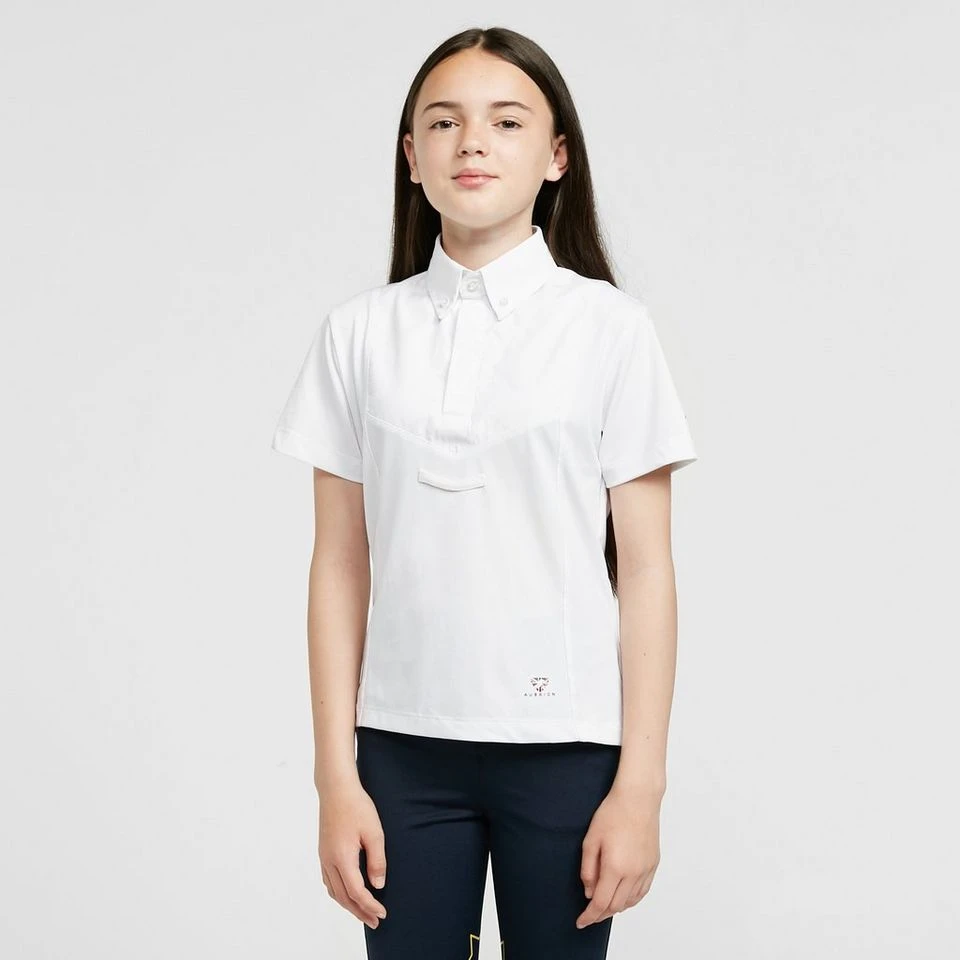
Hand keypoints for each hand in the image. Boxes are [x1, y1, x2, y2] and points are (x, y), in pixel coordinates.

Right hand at [318, 780, 388, 929]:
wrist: (336, 789)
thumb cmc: (357, 806)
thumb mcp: (374, 832)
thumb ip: (377, 860)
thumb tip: (378, 885)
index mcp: (342, 858)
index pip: (356, 892)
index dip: (370, 905)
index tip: (382, 913)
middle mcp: (329, 861)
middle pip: (343, 897)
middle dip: (359, 912)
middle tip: (374, 921)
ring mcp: (324, 857)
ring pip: (334, 891)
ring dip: (348, 905)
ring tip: (363, 912)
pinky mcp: (323, 851)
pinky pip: (328, 881)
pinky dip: (339, 893)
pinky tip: (347, 892)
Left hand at [575, 783, 660, 928]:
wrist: (638, 798)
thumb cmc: (612, 813)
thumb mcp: (591, 839)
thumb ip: (588, 869)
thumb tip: (588, 891)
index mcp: (616, 867)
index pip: (601, 902)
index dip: (590, 916)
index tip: (581, 922)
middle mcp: (634, 873)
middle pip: (616, 906)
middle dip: (601, 914)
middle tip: (589, 915)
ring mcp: (646, 869)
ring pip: (631, 901)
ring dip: (616, 908)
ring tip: (603, 906)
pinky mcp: (653, 864)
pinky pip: (642, 891)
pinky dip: (631, 899)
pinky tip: (623, 897)